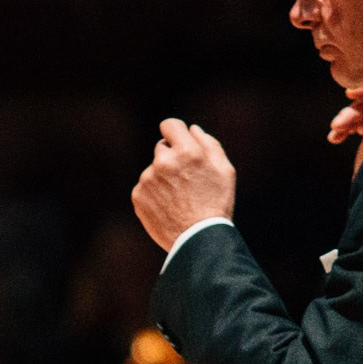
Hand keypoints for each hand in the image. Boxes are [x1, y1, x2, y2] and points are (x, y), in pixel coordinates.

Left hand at [131, 119, 236, 250]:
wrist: (198, 238)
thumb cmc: (216, 203)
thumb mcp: (224, 169)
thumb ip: (208, 143)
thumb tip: (192, 129)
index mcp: (186, 151)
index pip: (169, 125)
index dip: (175, 132)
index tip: (178, 141)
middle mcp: (163, 162)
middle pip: (162, 147)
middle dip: (172, 157)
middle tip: (186, 179)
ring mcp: (147, 179)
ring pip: (153, 169)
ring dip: (163, 177)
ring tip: (179, 198)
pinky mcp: (137, 195)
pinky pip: (145, 187)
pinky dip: (154, 193)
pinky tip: (168, 206)